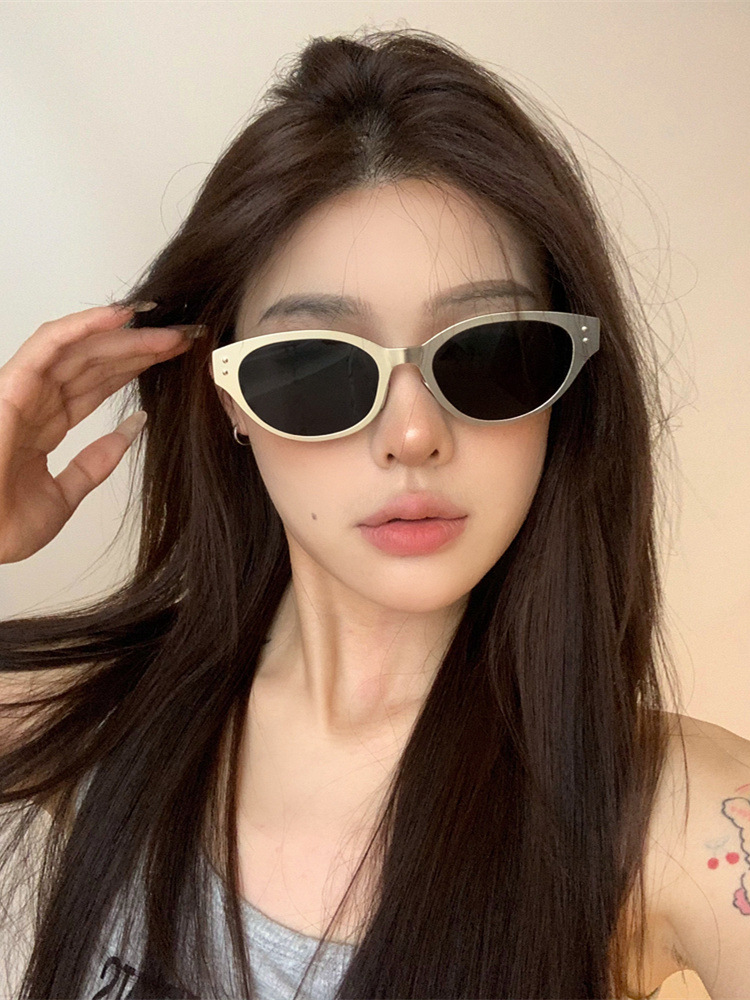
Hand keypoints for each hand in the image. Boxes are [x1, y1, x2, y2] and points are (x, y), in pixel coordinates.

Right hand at [0, 304, 193, 563]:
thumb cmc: (2, 527)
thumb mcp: (63, 495)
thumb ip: (96, 462)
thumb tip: (133, 428)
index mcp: (44, 425)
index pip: (96, 385)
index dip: (133, 368)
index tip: (171, 360)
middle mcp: (34, 401)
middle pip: (95, 363)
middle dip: (140, 349)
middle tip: (182, 340)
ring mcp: (22, 390)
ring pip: (81, 348)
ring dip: (125, 336)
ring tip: (168, 330)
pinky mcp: (12, 385)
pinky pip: (50, 344)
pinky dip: (84, 325)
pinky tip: (121, 316)